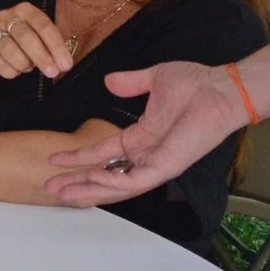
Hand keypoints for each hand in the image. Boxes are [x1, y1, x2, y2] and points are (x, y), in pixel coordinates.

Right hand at [0, 3, 73, 81]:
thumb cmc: (20, 42)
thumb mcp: (37, 37)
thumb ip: (50, 47)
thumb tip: (63, 64)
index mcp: (26, 10)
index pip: (44, 26)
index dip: (56, 46)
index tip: (66, 65)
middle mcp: (7, 15)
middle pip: (26, 37)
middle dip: (42, 57)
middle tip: (52, 72)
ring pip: (10, 50)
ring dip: (23, 64)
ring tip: (26, 67)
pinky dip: (10, 71)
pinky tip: (14, 70)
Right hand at [42, 60, 240, 204]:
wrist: (219, 88)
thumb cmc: (196, 83)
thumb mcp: (154, 79)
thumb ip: (130, 83)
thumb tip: (109, 81)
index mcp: (142, 136)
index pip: (103, 153)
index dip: (79, 158)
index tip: (54, 160)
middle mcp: (146, 154)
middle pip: (104, 174)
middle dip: (77, 181)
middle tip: (49, 188)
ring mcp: (156, 163)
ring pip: (116, 184)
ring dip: (88, 188)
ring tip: (61, 191)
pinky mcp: (167, 167)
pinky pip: (135, 181)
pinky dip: (112, 183)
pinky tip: (92, 180)